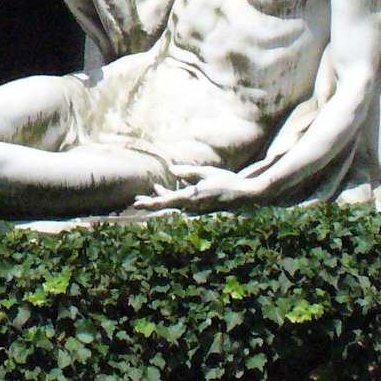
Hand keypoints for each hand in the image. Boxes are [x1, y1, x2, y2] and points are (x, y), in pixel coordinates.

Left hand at [140, 165, 267, 213]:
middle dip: (151, 202)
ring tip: (149, 190)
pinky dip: (170, 197)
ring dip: (161, 197)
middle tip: (136, 201)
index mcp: (192, 198)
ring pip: (173, 204)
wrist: (244, 195)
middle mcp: (192, 206)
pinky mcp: (199, 208)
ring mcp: (195, 209)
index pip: (167, 202)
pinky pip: (180, 203)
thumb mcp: (207, 173)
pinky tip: (162, 189)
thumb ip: (189, 172)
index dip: (151, 203)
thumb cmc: (227, 181)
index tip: (137, 204)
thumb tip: (172, 171)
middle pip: (166, 206)